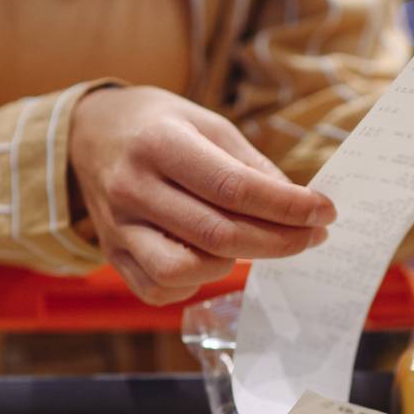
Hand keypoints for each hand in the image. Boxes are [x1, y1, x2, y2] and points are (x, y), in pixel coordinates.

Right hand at [70, 86, 334, 304]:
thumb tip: (299, 207)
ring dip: (231, 264)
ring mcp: (118, 228)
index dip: (287, 206)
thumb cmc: (158, 126)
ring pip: (184, 270)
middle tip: (311, 235)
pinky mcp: (112, 255)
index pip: (234, 188)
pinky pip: (159, 289)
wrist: (89, 134)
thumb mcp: (207, 124)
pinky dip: (195, 281)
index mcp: (159, 144)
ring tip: (247, 241)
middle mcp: (132, 188)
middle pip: (217, 234)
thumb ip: (250, 167)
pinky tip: (209, 257)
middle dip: (278, 241)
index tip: (323, 212)